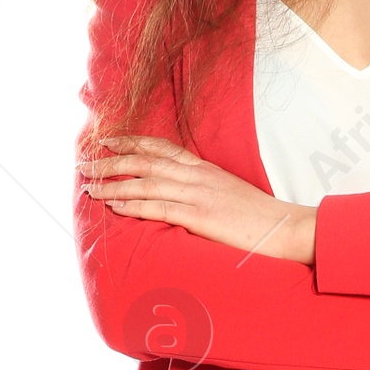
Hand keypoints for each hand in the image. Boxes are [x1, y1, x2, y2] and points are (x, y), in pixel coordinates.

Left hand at [82, 134, 316, 263]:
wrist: (285, 229)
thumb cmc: (257, 217)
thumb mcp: (227, 192)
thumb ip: (202, 187)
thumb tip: (178, 192)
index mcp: (204, 168)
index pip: (161, 148)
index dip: (131, 142)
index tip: (107, 141)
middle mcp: (198, 176)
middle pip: (145, 161)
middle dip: (111, 161)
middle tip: (85, 163)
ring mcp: (199, 195)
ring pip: (146, 183)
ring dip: (114, 184)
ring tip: (90, 186)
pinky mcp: (200, 217)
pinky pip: (160, 208)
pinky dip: (134, 205)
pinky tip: (115, 206)